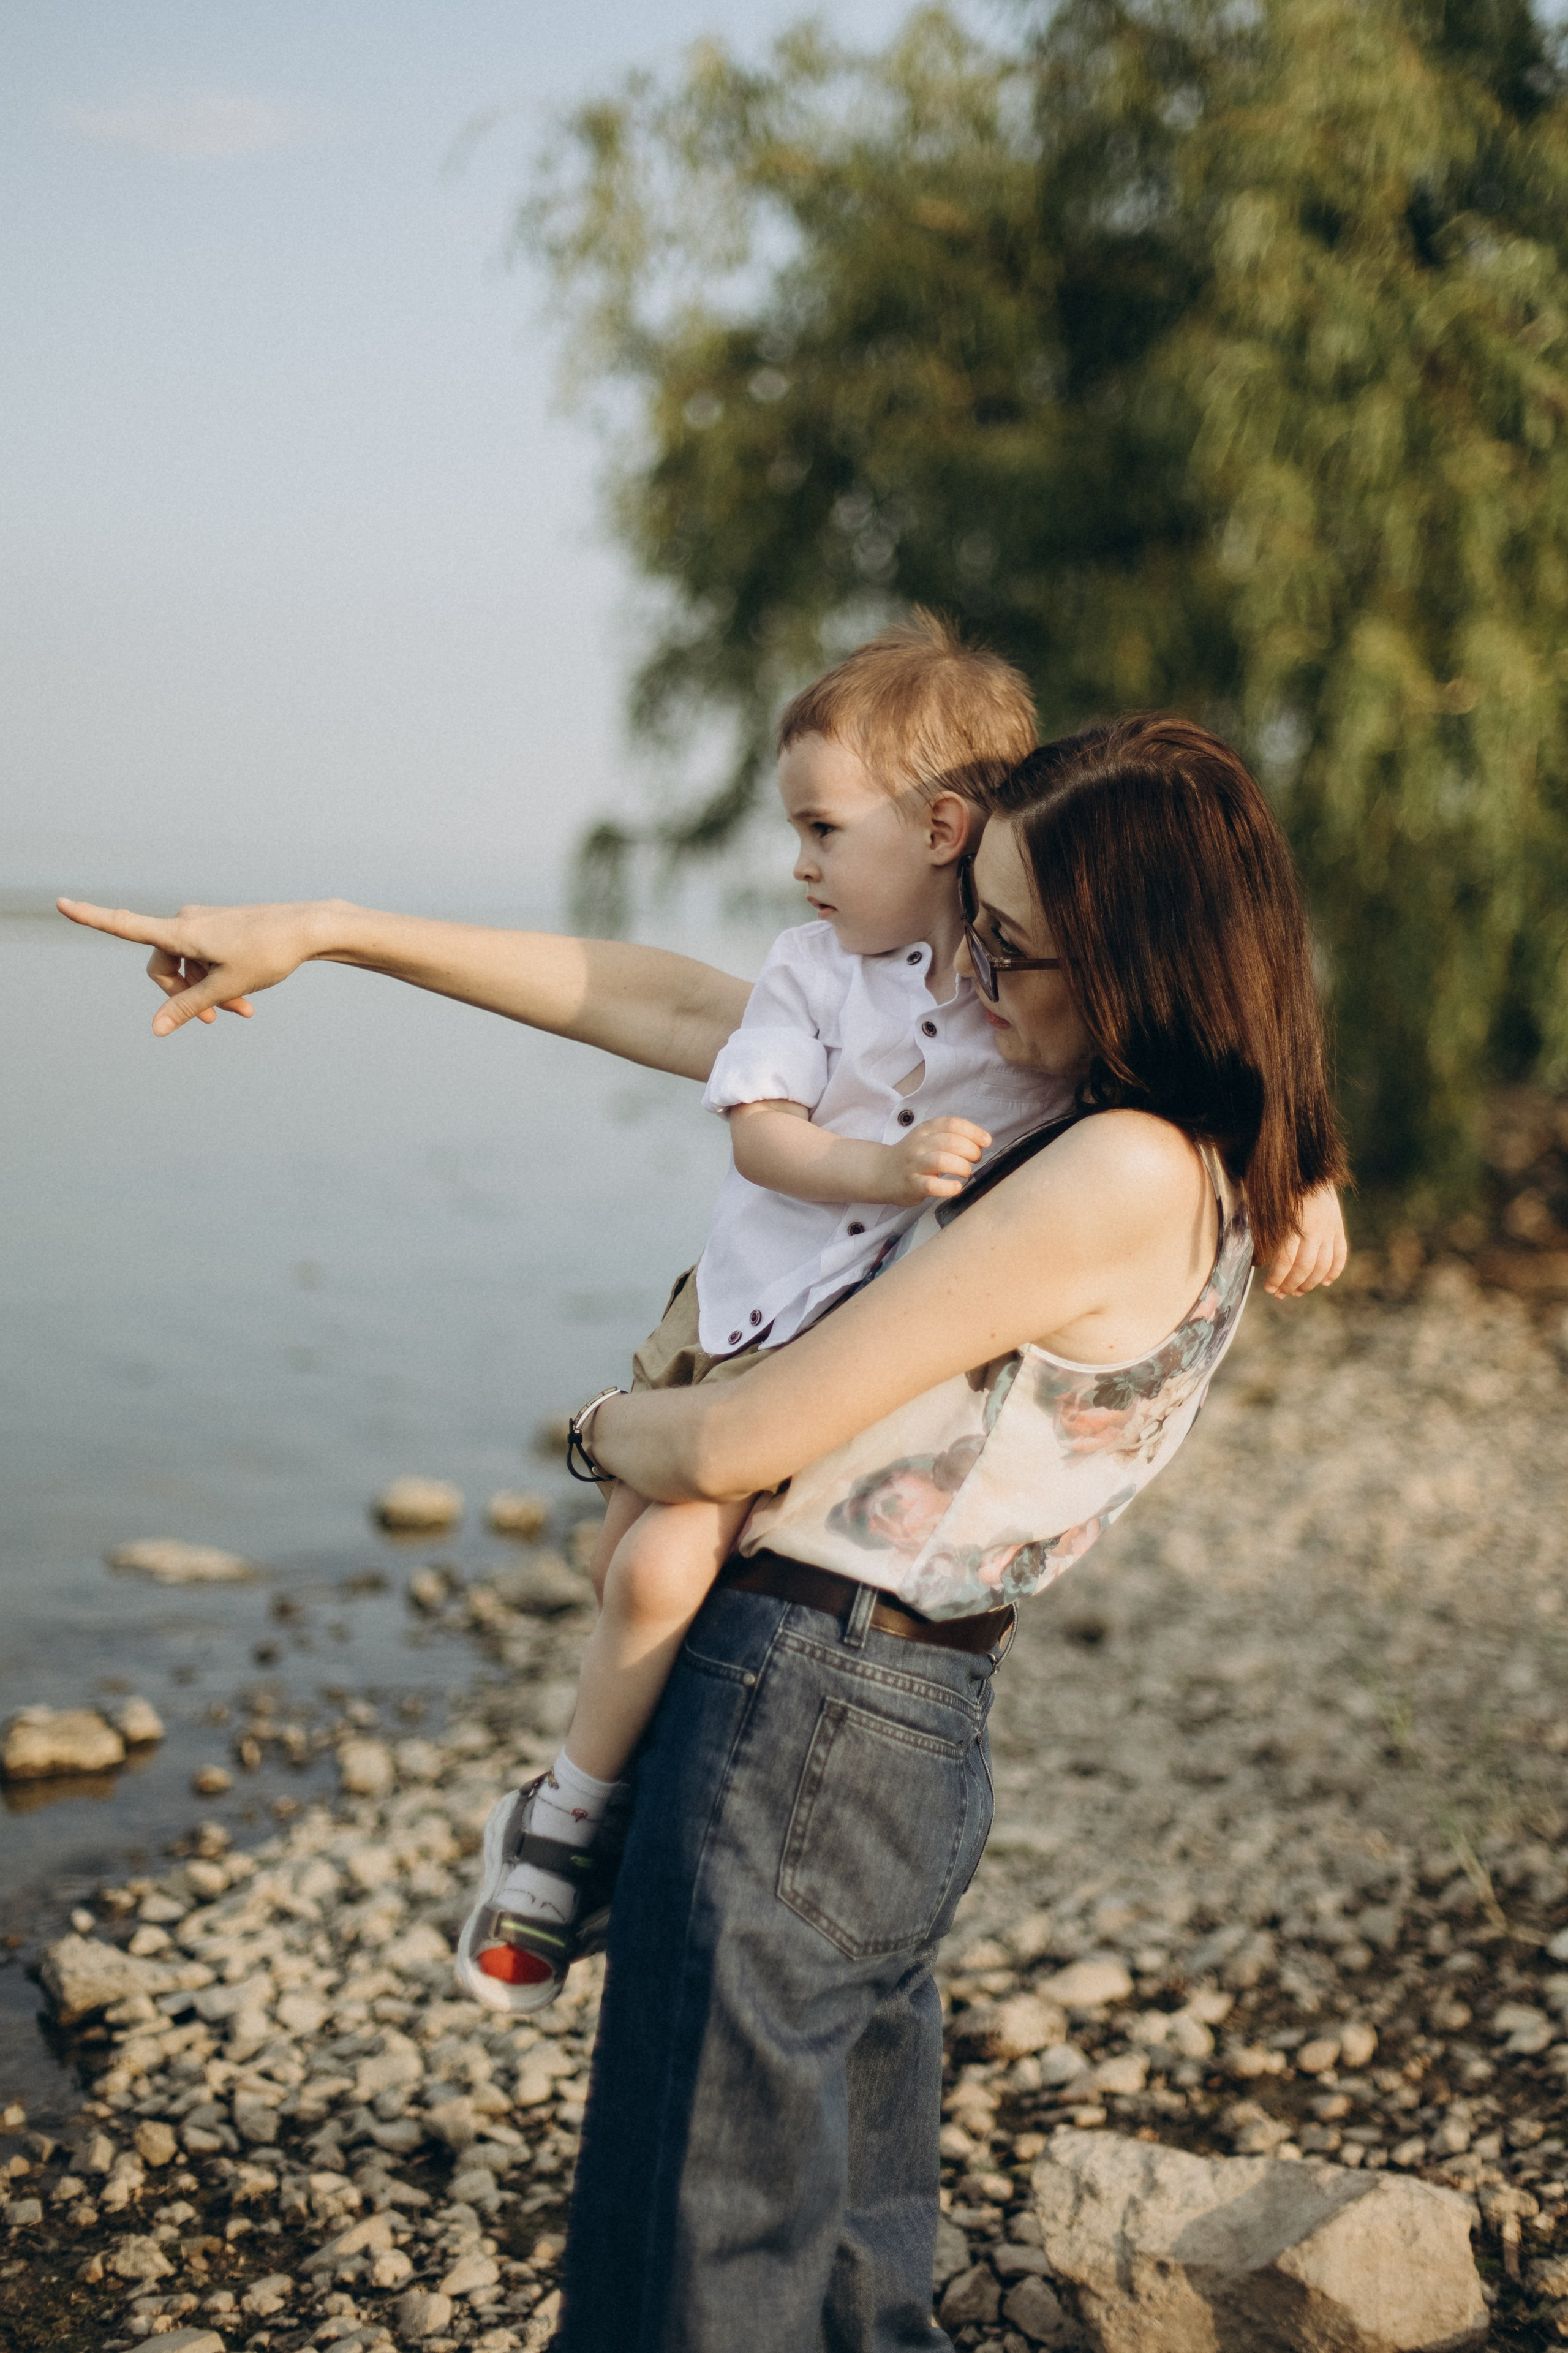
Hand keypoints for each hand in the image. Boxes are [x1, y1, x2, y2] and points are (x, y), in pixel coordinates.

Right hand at [55, 897, 332, 1033]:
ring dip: (207, 992)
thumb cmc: (268, 954)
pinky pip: (205, 958)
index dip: (91, 917)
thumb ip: (188, 1008)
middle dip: (184, 995)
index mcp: (180, 932)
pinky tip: (245, 999)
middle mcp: (186, 922)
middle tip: (216, 1022)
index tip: (60, 903)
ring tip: (241, 1012)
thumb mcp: (225, 987)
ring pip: (189, 966)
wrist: (308, 928)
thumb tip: (156, 1028)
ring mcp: (203, 924)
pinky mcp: (220, 928)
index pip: (126, 925)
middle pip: (163, 966)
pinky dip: (218, 979)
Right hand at [886, 1116, 990, 1204]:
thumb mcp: (927, 1138)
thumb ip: (950, 1136)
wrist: (882, 1173)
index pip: (952, 1124)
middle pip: (950, 1142)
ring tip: (966, 1172)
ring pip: (942, 1161)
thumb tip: (983, 1140)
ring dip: (962, 1167)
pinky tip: (956, 1187)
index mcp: (925, 1130)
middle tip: (975, 1159)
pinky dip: (949, 1187)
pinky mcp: (911, 1185)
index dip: (974, 1132)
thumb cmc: (913, 1157)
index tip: (986, 1141)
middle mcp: (918, 1144)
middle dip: (971, 1151)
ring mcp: (913, 1165)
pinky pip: (932, 1185)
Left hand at [1261, 1182, 1348, 1297]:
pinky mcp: (1337, 1224)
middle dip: (1292, 1284)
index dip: (1277, 1278)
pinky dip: (1334, 1270)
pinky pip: (1340, 1254)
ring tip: (1298, 1291)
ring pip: (1323, 1265)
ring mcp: (1329, 1227)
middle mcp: (1314, 1227)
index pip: (1285, 1260)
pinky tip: (1325, 1281)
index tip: (1269, 1289)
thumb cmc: (1277, 1182)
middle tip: (1281, 1294)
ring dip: (1310, 1282)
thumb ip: (1263, 1232)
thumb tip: (1257, 1261)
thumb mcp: (1265, 1204)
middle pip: (1305, 1267)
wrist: (1304, 1160)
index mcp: (1292, 1222)